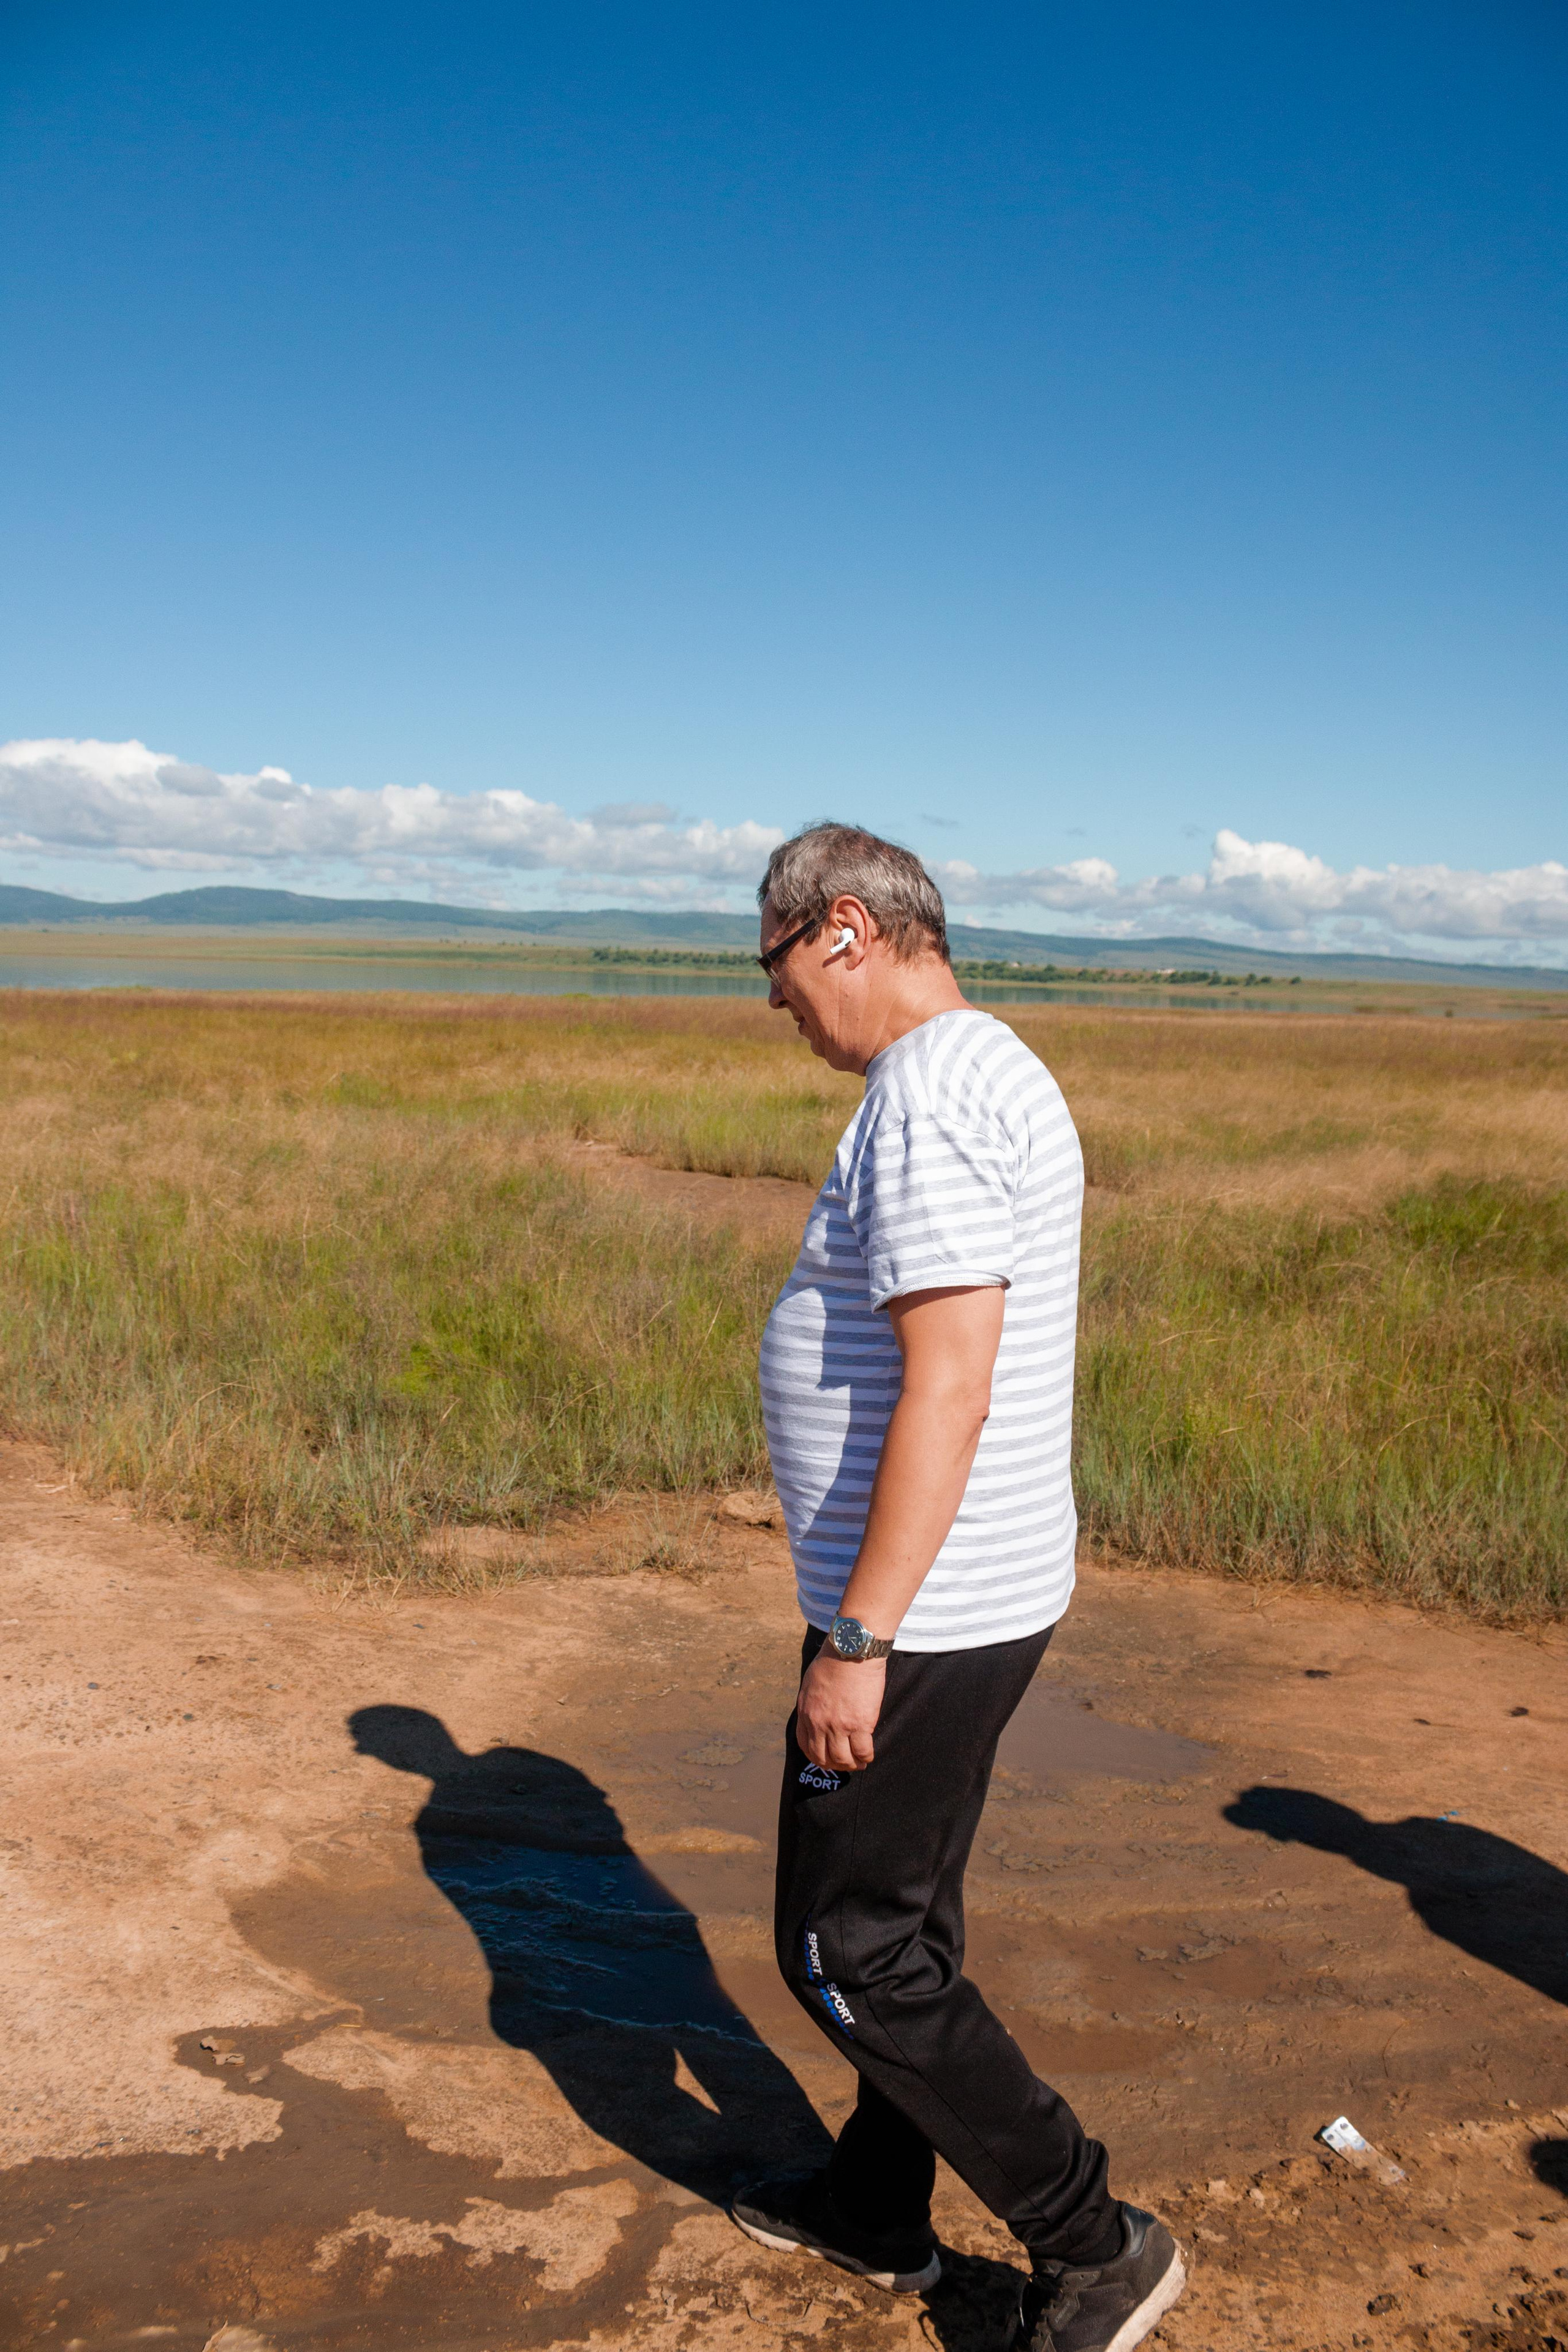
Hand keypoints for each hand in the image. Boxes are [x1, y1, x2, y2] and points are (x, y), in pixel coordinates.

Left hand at [796, 1650, 885, 1772]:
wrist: (851, 1650)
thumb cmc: (833, 1660)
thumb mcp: (810, 1683)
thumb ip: (812, 1702)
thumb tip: (818, 1713)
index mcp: (806, 1712)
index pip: (805, 1745)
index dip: (816, 1756)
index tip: (825, 1758)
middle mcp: (819, 1723)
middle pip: (823, 1758)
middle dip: (833, 1765)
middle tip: (844, 1764)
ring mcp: (840, 1726)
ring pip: (843, 1759)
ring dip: (851, 1765)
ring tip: (858, 1762)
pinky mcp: (861, 1724)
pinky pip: (863, 1751)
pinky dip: (866, 1757)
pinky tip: (868, 1755)